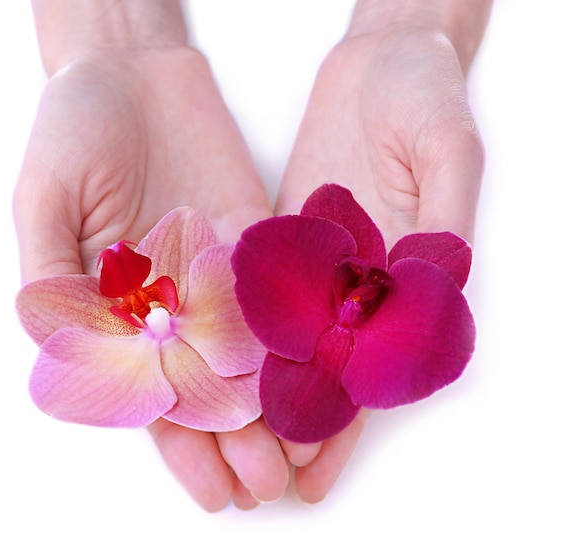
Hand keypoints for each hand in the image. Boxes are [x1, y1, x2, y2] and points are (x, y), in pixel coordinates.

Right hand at [13, 44, 289, 510]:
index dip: (182, 447)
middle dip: (240, 440)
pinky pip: (281, 292)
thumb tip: (63, 341)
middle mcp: (176, 303)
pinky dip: (300, 336)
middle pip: (213, 387)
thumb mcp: (46, 199)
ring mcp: (221, 274)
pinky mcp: (257, 241)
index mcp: (121, 311)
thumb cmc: (74, 129)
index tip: (213, 491)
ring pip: (255, 352)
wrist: (133, 72)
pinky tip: (323, 375)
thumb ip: (55, 274)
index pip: (154, 394)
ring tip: (303, 452)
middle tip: (270, 486)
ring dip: (277, 405)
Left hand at [275, 25, 484, 500]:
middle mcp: (356, 281)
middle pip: (323, 365)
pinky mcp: (279, 237)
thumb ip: (444, 218)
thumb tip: (440, 281)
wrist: (379, 63)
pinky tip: (207, 361)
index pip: (375, 363)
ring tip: (228, 441)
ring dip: (258, 389)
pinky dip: (233, 324)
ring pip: (282, 337)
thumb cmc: (426, 97)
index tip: (313, 463)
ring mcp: (315, 262)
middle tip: (260, 475)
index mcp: (403, 279)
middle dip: (293, 421)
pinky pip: (253, 286)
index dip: (347, 416)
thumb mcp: (447, 149)